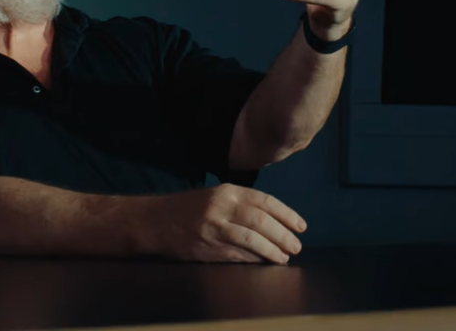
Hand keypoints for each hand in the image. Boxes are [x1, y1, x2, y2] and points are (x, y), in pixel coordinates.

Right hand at [143, 184, 305, 264]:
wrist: (154, 221)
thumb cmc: (189, 208)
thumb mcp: (216, 195)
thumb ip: (242, 204)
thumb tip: (276, 221)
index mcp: (227, 191)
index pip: (265, 201)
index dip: (287, 215)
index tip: (301, 226)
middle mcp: (220, 208)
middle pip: (261, 222)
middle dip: (283, 236)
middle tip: (296, 245)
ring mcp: (212, 229)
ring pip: (251, 241)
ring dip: (272, 251)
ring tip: (284, 257)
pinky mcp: (206, 248)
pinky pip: (237, 255)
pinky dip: (254, 260)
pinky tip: (264, 262)